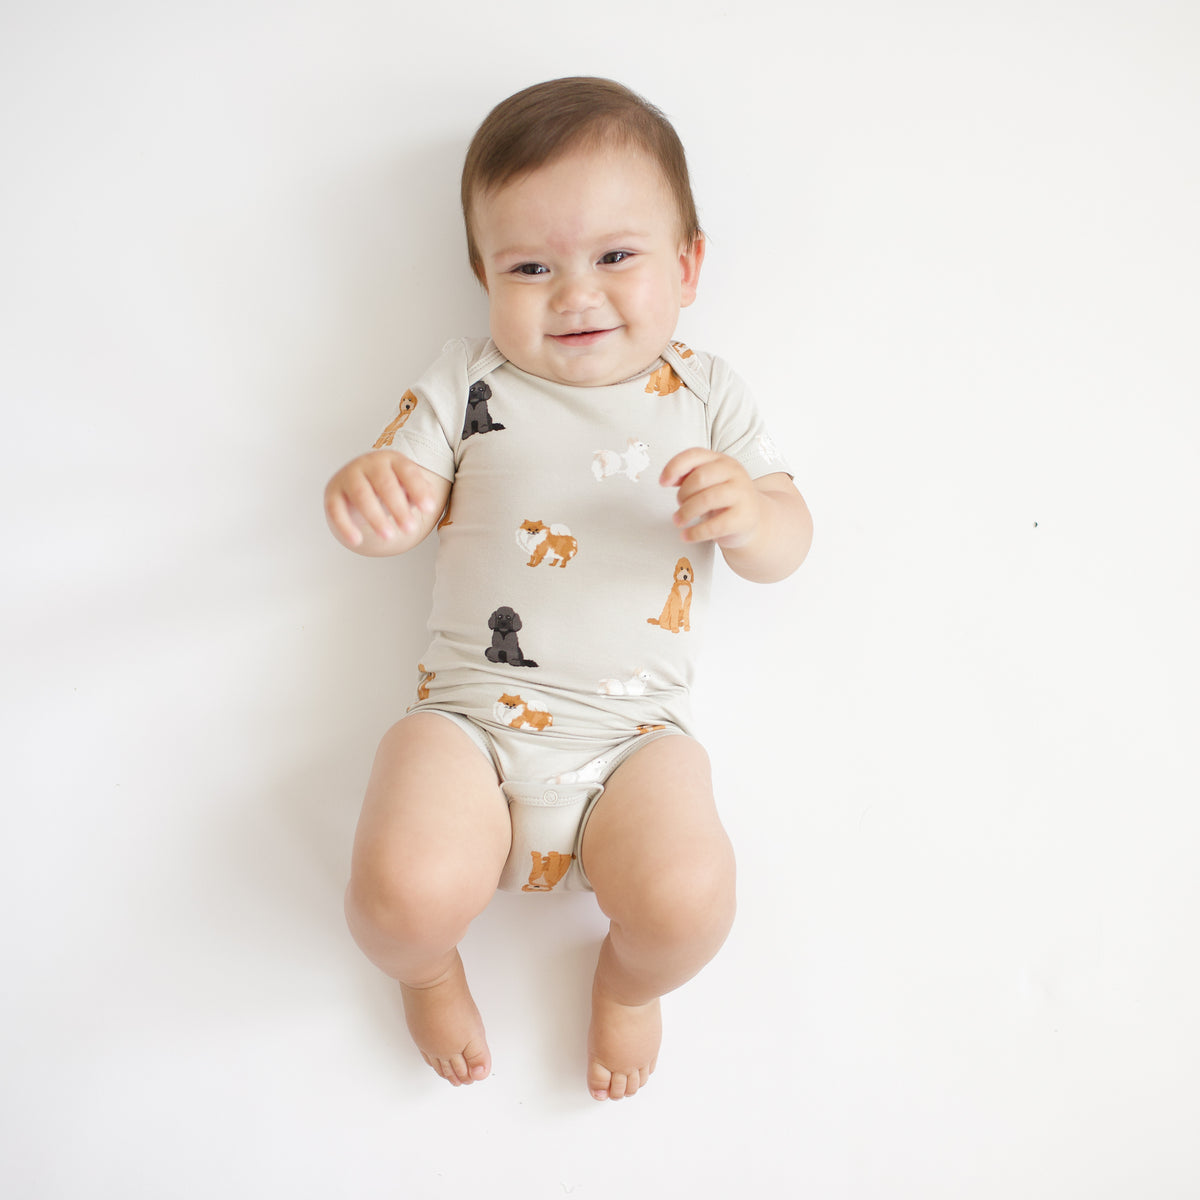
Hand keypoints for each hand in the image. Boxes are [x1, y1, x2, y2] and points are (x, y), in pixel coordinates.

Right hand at [324, 450, 446, 551]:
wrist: (357, 482)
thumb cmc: (390, 486)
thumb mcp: (407, 485)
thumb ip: (420, 492)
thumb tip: (430, 504)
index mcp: (392, 459)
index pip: (407, 472)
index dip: (418, 490)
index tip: (429, 509)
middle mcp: (368, 463)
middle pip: (384, 484)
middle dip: (398, 508)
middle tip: (410, 528)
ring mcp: (348, 476)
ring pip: (361, 495)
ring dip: (375, 517)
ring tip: (389, 536)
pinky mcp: (333, 492)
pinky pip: (336, 508)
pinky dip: (345, 525)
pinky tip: (357, 540)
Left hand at [659, 448, 761, 548]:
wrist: (750, 520)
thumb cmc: (722, 500)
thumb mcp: (707, 483)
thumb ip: (688, 476)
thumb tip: (668, 479)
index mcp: (721, 460)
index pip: (694, 455)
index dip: (674, 467)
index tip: (663, 482)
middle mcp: (734, 473)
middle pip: (699, 477)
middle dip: (683, 494)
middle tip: (679, 505)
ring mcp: (742, 494)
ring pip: (706, 499)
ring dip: (686, 513)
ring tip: (679, 521)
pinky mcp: (745, 517)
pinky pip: (715, 526)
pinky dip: (696, 532)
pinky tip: (687, 536)